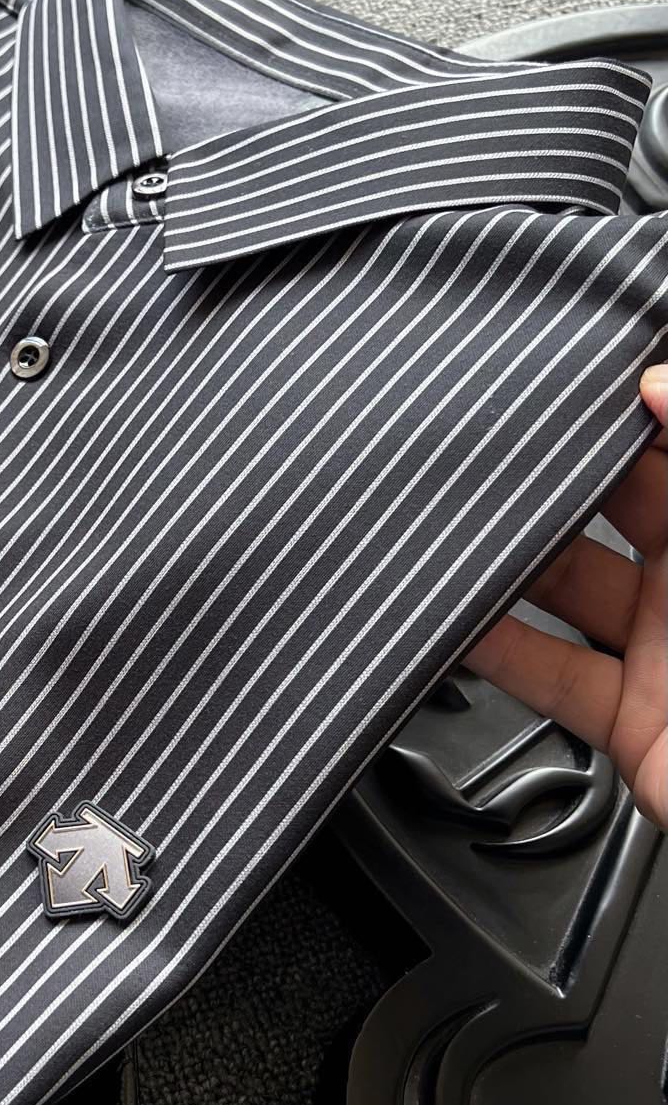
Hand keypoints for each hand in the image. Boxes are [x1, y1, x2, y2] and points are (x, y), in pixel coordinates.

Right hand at [462, 364, 667, 829]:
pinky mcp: (635, 724)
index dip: (626, 408)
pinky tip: (457, 621)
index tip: (564, 380)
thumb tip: (659, 379)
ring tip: (458, 525)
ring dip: (511, 562)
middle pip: (615, 507)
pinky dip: (497, 654)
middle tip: (493, 447)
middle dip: (555, 477)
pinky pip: (552, 677)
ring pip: (570, 590)